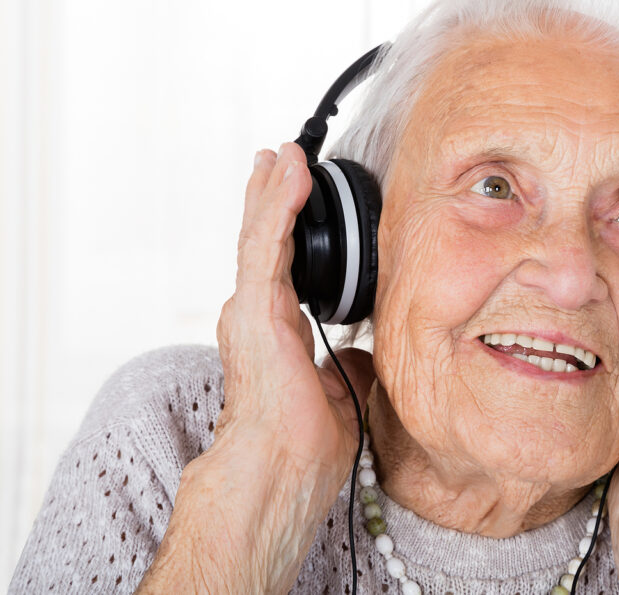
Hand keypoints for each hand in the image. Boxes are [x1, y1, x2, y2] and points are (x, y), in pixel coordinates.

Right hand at [214, 142, 372, 480]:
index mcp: (274, 331)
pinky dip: (279, 204)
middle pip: (264, 242)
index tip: (292, 196)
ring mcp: (252, 309)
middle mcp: (256, 315)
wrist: (285, 466)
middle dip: (271, 198)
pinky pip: (269, 243)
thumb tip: (363, 349)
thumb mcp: (341, 388)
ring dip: (274, 191)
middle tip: (278, 160)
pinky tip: (290, 174)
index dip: (284, 228)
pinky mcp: (257, 308)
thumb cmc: (306, 441)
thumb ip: (347, 361)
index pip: (279, 266)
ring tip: (282, 154)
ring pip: (262, 234)